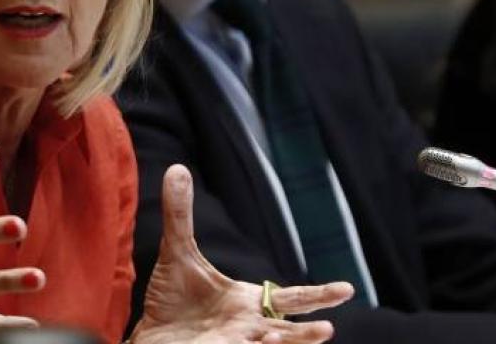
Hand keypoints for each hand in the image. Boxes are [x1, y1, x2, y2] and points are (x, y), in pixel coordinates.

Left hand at [129, 165, 352, 343]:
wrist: (148, 333)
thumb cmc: (170, 299)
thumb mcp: (176, 251)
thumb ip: (180, 214)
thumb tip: (177, 168)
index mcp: (250, 303)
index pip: (292, 299)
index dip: (320, 295)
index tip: (347, 289)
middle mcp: (249, 326)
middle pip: (288, 330)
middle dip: (308, 331)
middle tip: (329, 327)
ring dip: (291, 343)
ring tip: (315, 336)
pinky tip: (267, 343)